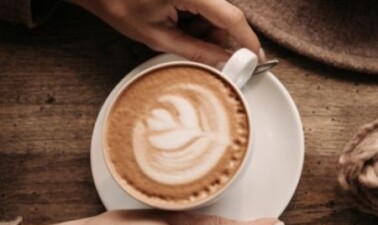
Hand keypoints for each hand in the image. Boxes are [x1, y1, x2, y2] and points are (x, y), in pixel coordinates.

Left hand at [68, 0, 262, 64]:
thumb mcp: (158, 36)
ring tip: (175, 32)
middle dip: (217, 39)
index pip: (232, 18)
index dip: (247, 42)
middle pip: (225, 16)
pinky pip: (205, 7)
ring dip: (203, 29)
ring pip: (216, 13)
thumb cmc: (118, 4)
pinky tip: (175, 21)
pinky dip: (195, 20)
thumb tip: (224, 63)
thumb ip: (196, 51)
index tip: (256, 60)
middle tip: (200, 54)